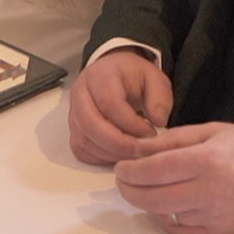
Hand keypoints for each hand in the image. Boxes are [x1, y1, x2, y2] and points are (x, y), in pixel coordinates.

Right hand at [68, 48, 171, 164]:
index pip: (109, 104)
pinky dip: (100, 158)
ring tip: (134, 155)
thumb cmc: (133, 77)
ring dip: (111, 153)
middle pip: (90, 124)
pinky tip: (120, 156)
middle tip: (141, 151)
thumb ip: (160, 97)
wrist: (113, 74)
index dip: (131, 124)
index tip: (151, 133)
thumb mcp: (154, 79)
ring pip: (84, 140)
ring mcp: (73, 113)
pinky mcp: (73, 130)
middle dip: (118, 144)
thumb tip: (158, 121)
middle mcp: (79, 93)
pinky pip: (81, 150)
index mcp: (99, 75)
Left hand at [114, 122, 233, 233]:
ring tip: (142, 191)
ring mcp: (212, 215)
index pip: (152, 170)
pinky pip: (180, 231)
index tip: (120, 167)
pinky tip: (163, 207)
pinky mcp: (218, 233)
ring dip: (145, 203)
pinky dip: (166, 220)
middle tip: (123, 181)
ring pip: (163, 214)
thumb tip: (139, 148)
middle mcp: (206, 191)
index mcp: (205, 161)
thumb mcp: (213, 131)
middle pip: (150, 197)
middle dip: (128, 189)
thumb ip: (174, 139)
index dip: (128, 171)